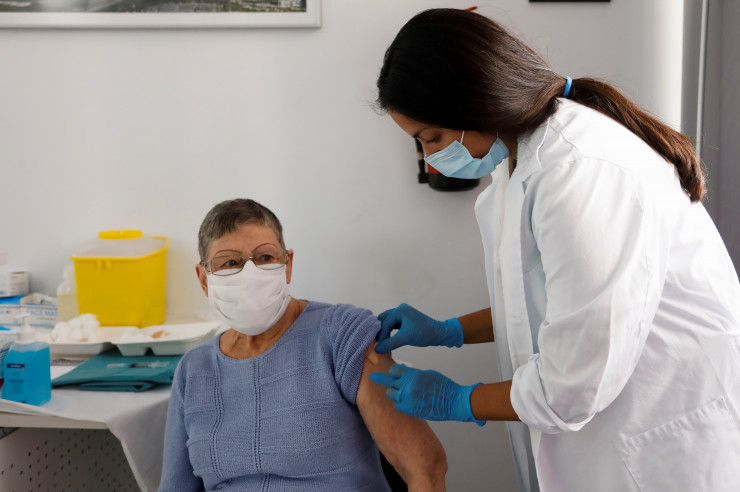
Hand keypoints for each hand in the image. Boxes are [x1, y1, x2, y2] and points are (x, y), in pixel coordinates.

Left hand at [370, 364, 484, 425]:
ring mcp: (408, 399)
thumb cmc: (443, 386)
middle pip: (388, 382)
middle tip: (374, 378)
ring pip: (390, 394)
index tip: (387, 371)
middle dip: (386, 380)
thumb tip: (403, 370)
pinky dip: (399, 402)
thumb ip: (413, 373)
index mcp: (413, 375)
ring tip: (398, 391)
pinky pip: (397, 405)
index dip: (392, 371)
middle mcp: (408, 387)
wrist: (452, 402)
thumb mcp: (427, 373)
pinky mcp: (410, 410)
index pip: (393, 370)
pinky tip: (405, 401)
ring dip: (393, 392)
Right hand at [375, 303, 463, 352]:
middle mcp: (400, 310)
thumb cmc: (425, 334)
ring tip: (381, 343)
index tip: (378, 346)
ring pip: (388, 323)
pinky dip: (389, 333)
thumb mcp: (406, 338)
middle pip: (383, 320)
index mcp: (400, 310)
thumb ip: (390, 343)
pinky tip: (387, 341)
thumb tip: (376, 349)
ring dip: (384, 333)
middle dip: (380, 332)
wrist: (440, 334)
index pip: (385, 323)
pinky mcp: (405, 321)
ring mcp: (403, 315)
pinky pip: (393, 326)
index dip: (381, 335)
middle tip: (375, 343)